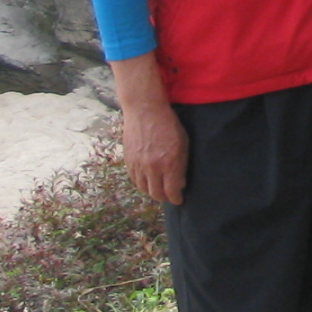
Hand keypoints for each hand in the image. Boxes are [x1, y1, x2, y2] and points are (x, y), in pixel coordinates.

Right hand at [109, 54, 187, 203]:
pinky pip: (134, 180)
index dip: (176, 199)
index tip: (179, 200)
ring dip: (152, 191)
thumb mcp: (183, 143)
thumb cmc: (169, 124)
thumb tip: (179, 183)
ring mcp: (138, 165)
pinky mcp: (128, 161)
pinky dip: (141, 183)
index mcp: (169, 163)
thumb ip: (181, 165)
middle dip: (164, 197)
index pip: (171, 191)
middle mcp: (152, 168)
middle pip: (156, 194)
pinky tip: (147, 181)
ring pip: (143, 189)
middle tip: (170, 196)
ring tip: (159, 189)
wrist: (145, 110)